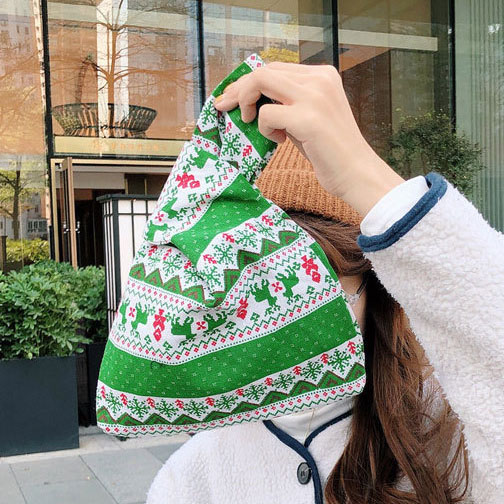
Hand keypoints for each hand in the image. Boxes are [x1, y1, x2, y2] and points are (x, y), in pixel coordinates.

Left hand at [214, 61, 404, 215]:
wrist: (357, 174)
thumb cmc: (330, 151)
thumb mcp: (309, 117)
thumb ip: (288, 102)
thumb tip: (252, 99)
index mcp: (322, 76)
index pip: (275, 68)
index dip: (248, 81)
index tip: (233, 98)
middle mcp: (319, 79)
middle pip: (264, 70)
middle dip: (238, 89)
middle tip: (226, 107)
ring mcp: (314, 97)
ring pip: (261, 81)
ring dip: (246, 102)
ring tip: (251, 122)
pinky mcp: (308, 118)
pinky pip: (267, 114)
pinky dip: (264, 129)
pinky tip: (279, 141)